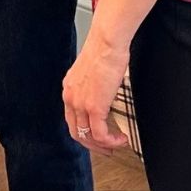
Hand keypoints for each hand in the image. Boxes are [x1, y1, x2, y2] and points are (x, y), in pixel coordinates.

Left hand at [61, 27, 130, 155]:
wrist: (107, 42)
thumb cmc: (104, 50)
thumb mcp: (92, 72)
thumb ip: (93, 86)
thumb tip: (104, 95)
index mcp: (69, 89)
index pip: (71, 119)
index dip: (84, 132)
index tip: (96, 137)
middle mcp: (71, 97)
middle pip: (76, 132)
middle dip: (92, 145)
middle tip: (106, 149)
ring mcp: (81, 103)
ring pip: (87, 137)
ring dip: (103, 145)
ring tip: (116, 144)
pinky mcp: (94, 107)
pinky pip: (100, 135)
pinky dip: (111, 141)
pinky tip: (121, 139)